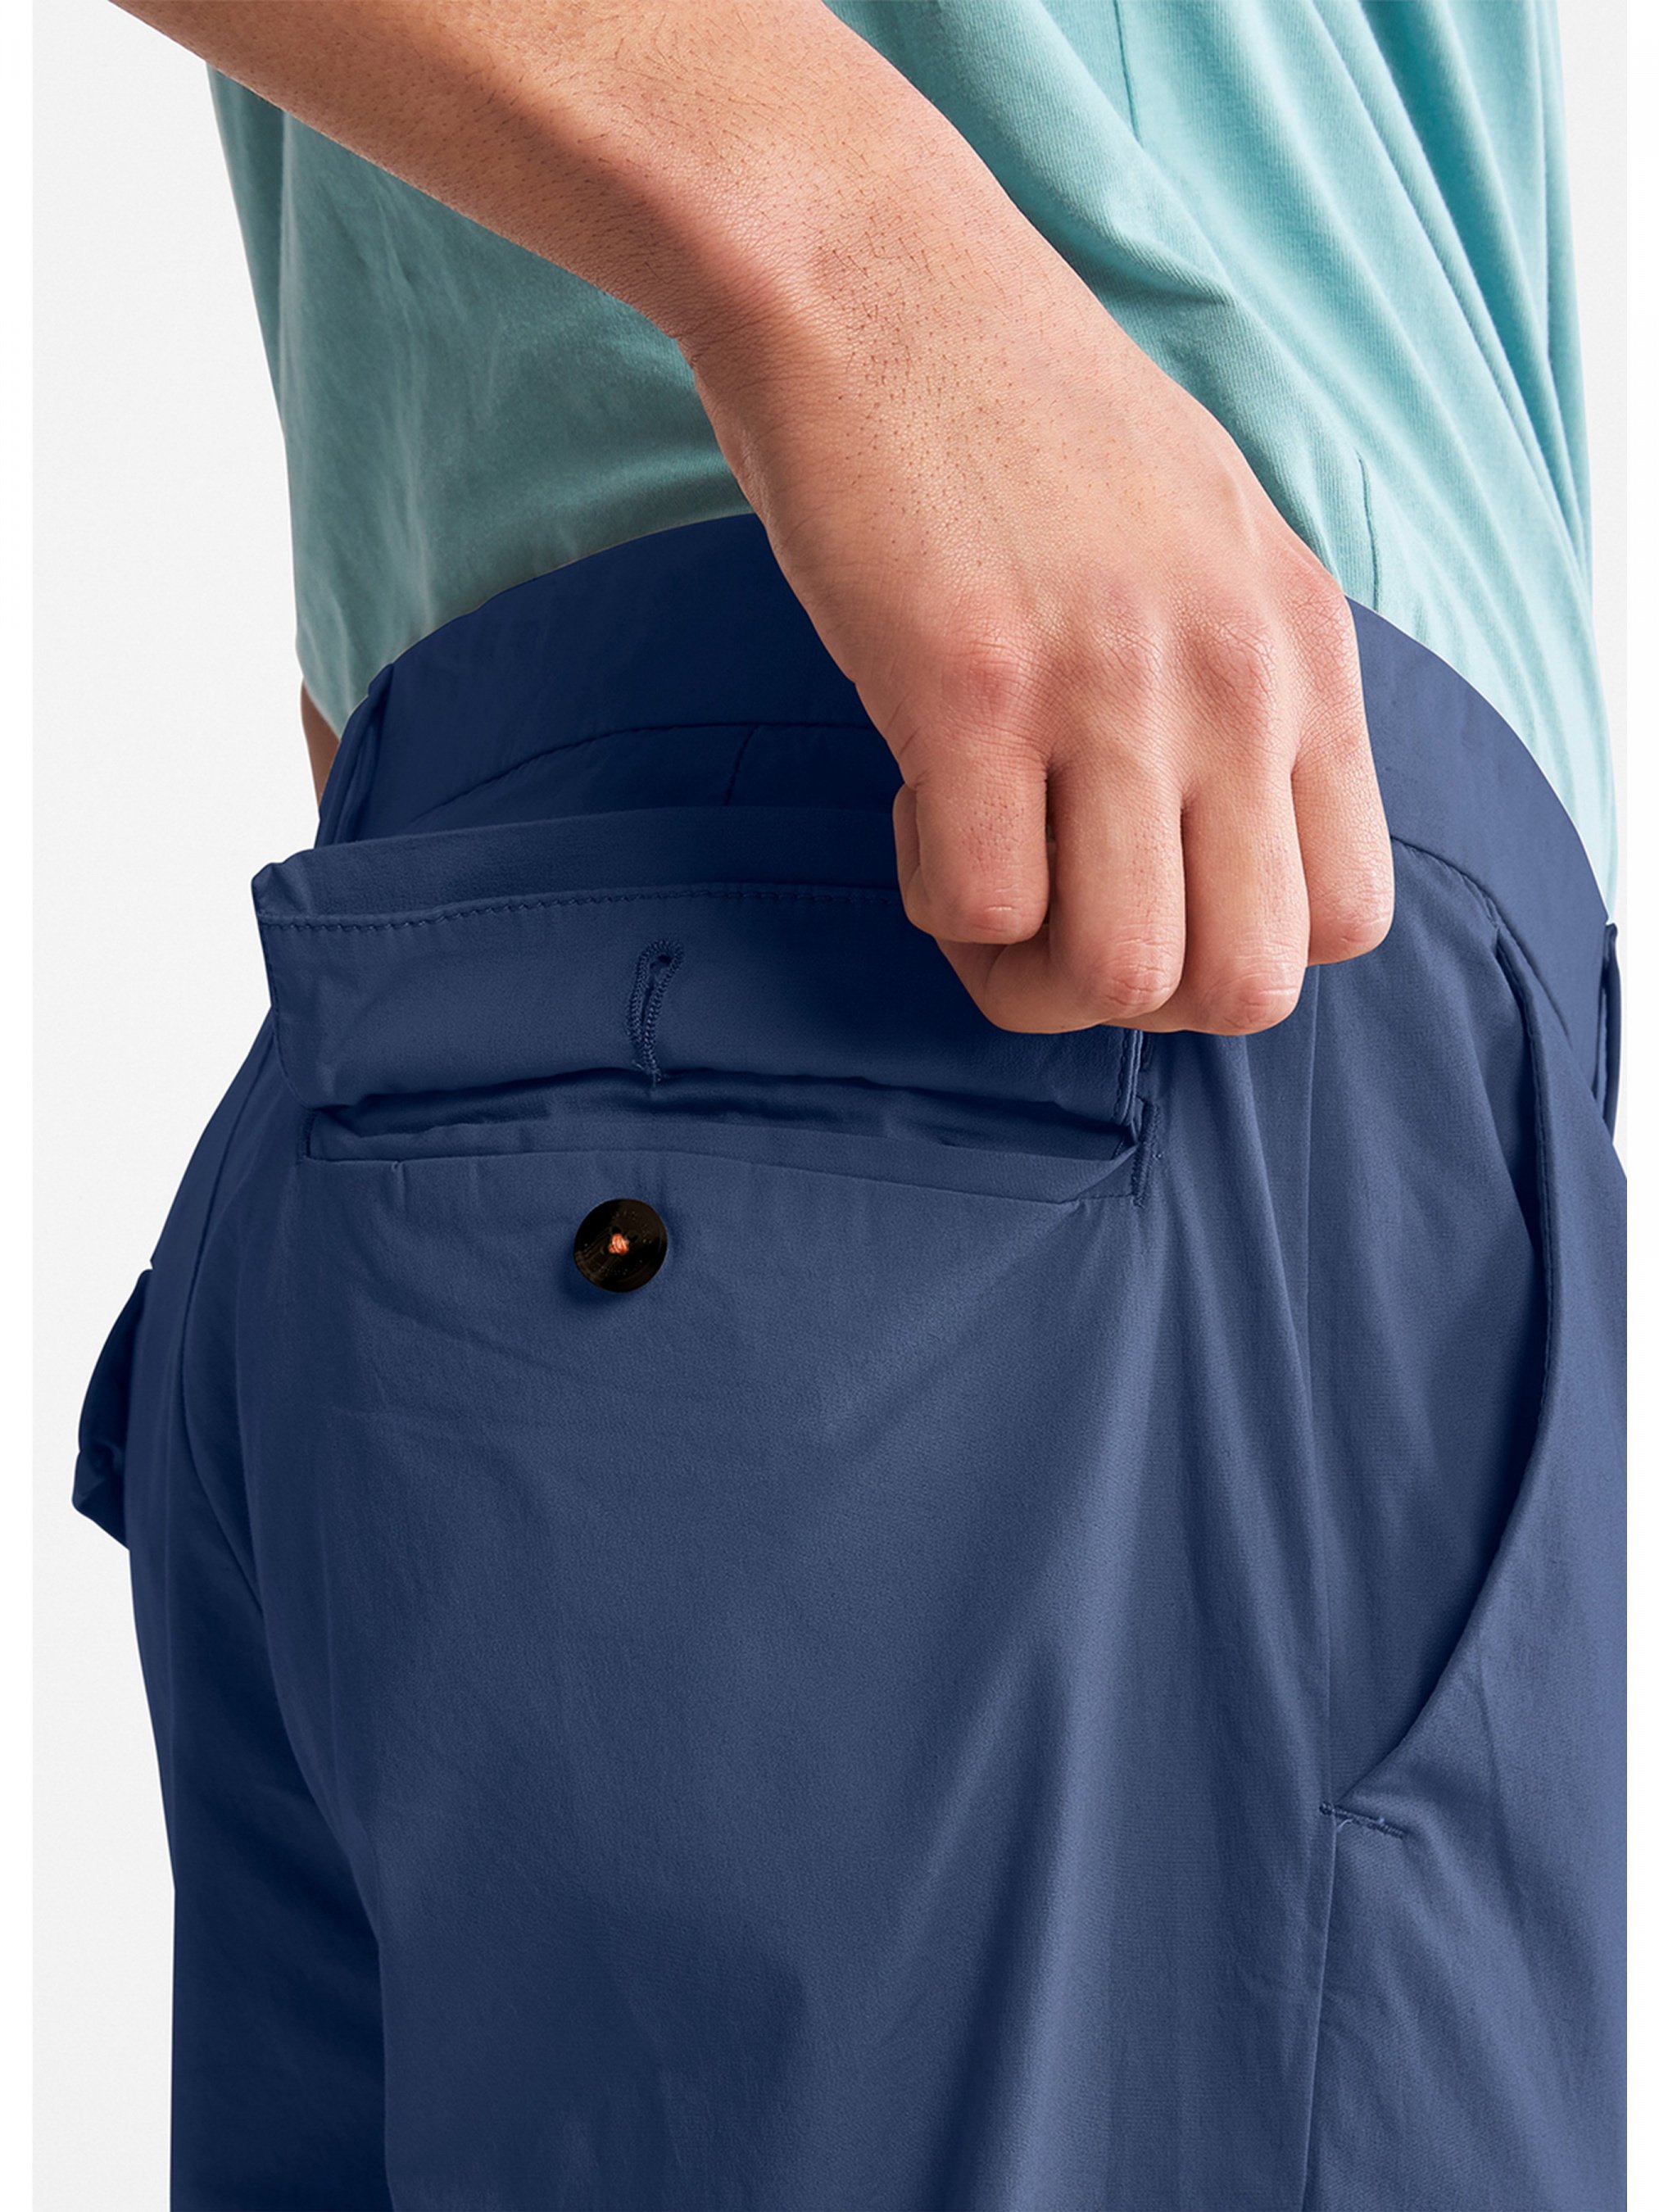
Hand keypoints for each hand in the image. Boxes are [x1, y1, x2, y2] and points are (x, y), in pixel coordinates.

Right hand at [117, 0, 1392, 1034]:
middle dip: (1132, 999)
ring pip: (1117, 975)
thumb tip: (1206, 849)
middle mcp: (1234, 676)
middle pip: (1245, 985)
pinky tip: (915, 799)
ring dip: (1026, 965)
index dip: (1232, 950)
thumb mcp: (1200, 537)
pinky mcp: (974, 687)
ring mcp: (1111, 685)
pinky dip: (937, 898)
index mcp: (1302, 645)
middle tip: (1049, 912)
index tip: (1140, 887)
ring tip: (976, 855)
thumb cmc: (1015, 411)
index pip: (1348, 917)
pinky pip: (980, 908)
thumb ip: (1235, 686)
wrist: (872, 273)